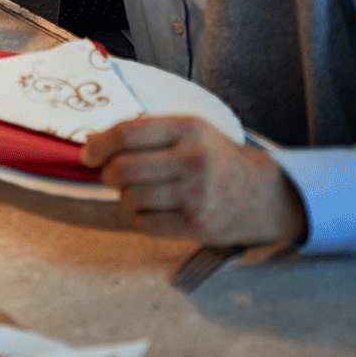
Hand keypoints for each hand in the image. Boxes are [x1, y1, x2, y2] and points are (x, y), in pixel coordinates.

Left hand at [82, 116, 306, 247]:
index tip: (88, 154)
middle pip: (123, 169)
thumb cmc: (217, 159)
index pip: (127, 133)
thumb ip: (145, 133)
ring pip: (131, 198)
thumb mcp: (190, 132)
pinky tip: (156, 211)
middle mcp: (193, 160)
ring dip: (127, 197)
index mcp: (188, 130)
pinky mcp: (198, 226)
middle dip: (109, 174)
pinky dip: (141, 219)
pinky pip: (144, 224)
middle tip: (115, 176)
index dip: (98, 144)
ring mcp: (197, 196)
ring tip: (143, 192)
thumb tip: (91, 143)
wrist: (267, 196)